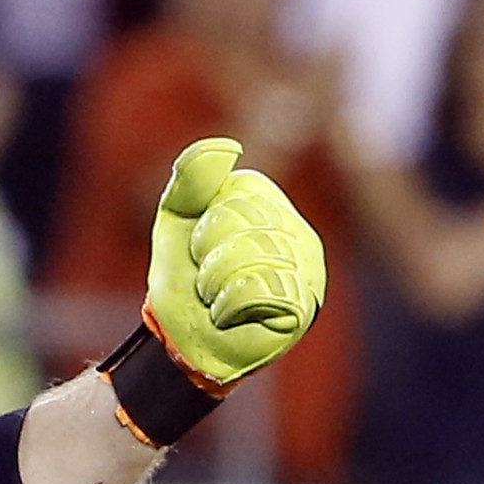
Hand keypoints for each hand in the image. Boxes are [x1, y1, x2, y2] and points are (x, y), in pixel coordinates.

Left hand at [146, 137, 325, 385]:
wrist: (180, 336)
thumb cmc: (184, 273)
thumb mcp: (177, 216)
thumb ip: (194, 177)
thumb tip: (229, 147)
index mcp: (270, 204)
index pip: (239, 190)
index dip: (205, 220)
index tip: (201, 243)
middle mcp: (298, 234)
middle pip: (240, 220)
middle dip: (206, 252)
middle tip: (207, 275)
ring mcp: (306, 273)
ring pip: (247, 255)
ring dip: (212, 281)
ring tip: (215, 296)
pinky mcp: (302, 310)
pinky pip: (256, 290)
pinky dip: (225, 305)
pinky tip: (226, 315)